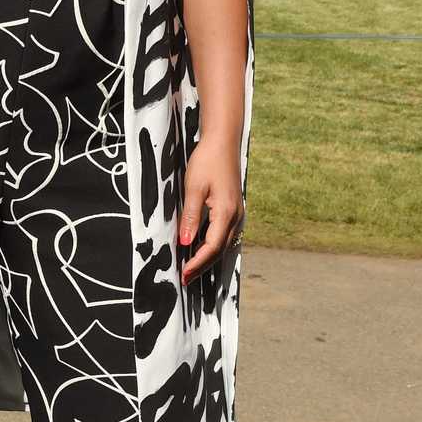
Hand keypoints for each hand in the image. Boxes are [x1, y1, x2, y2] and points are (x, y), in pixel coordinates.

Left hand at [178, 133, 243, 286]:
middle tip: (185, 279)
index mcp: (226, 212)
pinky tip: (202, 250)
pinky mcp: (234, 210)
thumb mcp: (194, 188)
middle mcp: (236, 217)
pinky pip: (225, 235)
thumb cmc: (207, 161)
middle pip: (220, 250)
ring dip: (208, 258)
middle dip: (202, 266)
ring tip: (191, 269)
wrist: (223, 142)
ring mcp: (237, 214)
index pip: (211, 247)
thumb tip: (186, 243)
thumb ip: (191, 216)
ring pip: (224, 244)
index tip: (184, 275)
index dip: (197, 263)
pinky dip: (213, 247)